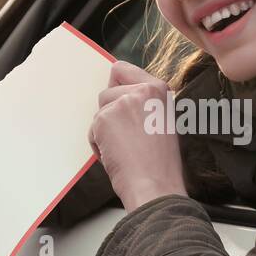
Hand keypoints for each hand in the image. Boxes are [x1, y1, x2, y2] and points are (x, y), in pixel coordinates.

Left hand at [89, 61, 187, 211]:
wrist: (156, 186)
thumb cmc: (161, 163)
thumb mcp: (162, 121)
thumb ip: (144, 103)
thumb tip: (117, 94)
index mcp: (159, 89)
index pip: (122, 69)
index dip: (117, 88)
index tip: (122, 107)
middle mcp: (142, 90)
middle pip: (107, 91)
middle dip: (111, 114)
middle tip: (130, 137)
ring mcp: (122, 103)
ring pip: (99, 111)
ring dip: (105, 130)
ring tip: (125, 148)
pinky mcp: (105, 119)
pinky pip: (92, 129)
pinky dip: (99, 144)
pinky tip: (117, 156)